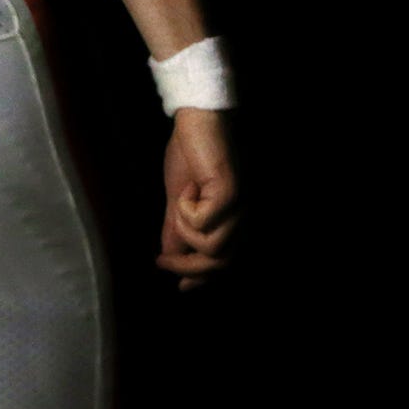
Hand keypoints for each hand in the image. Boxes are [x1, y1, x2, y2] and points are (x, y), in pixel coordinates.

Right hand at [157, 108, 237, 290]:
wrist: (196, 120)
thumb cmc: (191, 153)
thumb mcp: (178, 198)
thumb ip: (175, 228)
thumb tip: (169, 254)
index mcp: (237, 218)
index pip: (227, 262)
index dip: (204, 279)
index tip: (181, 288)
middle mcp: (247, 217)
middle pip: (221, 263)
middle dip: (188, 266)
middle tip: (161, 261)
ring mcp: (242, 206)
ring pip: (213, 248)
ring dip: (185, 229)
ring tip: (178, 204)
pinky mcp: (231, 193)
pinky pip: (203, 224)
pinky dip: (186, 210)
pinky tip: (186, 189)